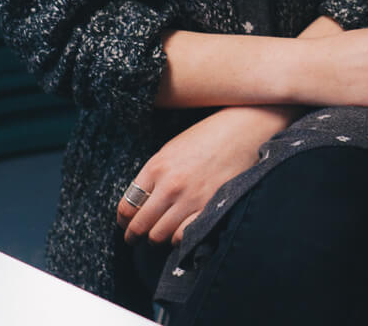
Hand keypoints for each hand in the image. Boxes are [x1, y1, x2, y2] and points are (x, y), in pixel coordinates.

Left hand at [118, 104, 297, 245]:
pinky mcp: (210, 207)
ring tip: (159, 234)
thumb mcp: (172, 149)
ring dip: (156, 237)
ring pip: (158, 236)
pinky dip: (178, 238)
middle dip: (134, 235)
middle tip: (134, 238)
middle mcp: (170, 185)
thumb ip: (153, 175)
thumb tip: (139, 202)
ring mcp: (191, 198)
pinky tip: (180, 230)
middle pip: (140, 225)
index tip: (125, 223)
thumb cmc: (207, 136)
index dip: (123, 220)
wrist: (244, 128)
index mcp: (156, 167)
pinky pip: (184, 236)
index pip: (127, 206)